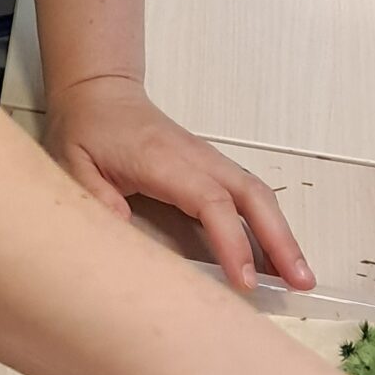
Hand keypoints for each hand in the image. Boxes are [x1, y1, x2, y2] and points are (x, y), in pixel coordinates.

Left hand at [45, 75, 314, 292]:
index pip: (211, 202)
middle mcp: (197, 158)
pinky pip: (247, 196)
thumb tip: (124, 237)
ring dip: (283, 234)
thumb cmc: (86, 130)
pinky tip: (276, 257)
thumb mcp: (73, 163)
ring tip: (301, 278)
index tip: (246, 281)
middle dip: (280, 239)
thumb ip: (96, 199)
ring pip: (258, 195)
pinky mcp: (210, 167)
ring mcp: (208, 161)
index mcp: (165, 161)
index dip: (232, 241)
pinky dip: (268, 224)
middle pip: (252, 195)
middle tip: (301, 283)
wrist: (99, 92)